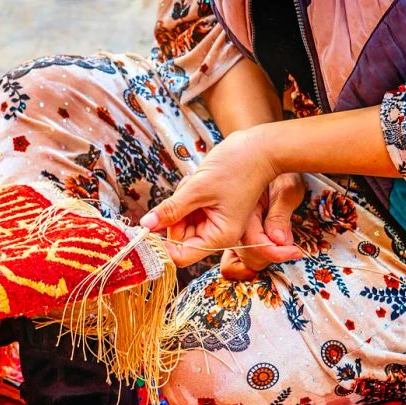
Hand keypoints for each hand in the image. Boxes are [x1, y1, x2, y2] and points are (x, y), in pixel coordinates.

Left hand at [139, 130, 276, 266]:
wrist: (259, 148)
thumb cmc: (237, 167)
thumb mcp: (198, 189)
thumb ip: (171, 210)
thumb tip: (146, 225)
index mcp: (220, 237)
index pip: (181, 256)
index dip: (163, 244)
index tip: (151, 224)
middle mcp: (218, 234)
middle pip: (179, 237)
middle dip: (174, 215)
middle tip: (185, 192)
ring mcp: (215, 221)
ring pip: (181, 221)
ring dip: (180, 202)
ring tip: (195, 183)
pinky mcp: (212, 208)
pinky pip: (188, 209)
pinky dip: (186, 196)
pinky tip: (197, 181)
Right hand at [220, 173, 305, 279]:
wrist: (271, 159)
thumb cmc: (282, 172)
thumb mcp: (287, 190)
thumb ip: (280, 216)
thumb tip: (278, 240)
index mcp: (242, 211)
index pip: (253, 243)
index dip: (275, 252)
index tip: (295, 252)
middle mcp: (234, 222)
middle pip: (248, 256)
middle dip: (270, 255)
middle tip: (291, 246)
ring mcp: (235, 229)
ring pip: (247, 258)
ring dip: (267, 256)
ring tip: (286, 244)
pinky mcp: (240, 233)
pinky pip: (244, 255)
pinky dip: (260, 255)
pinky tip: (276, 247)